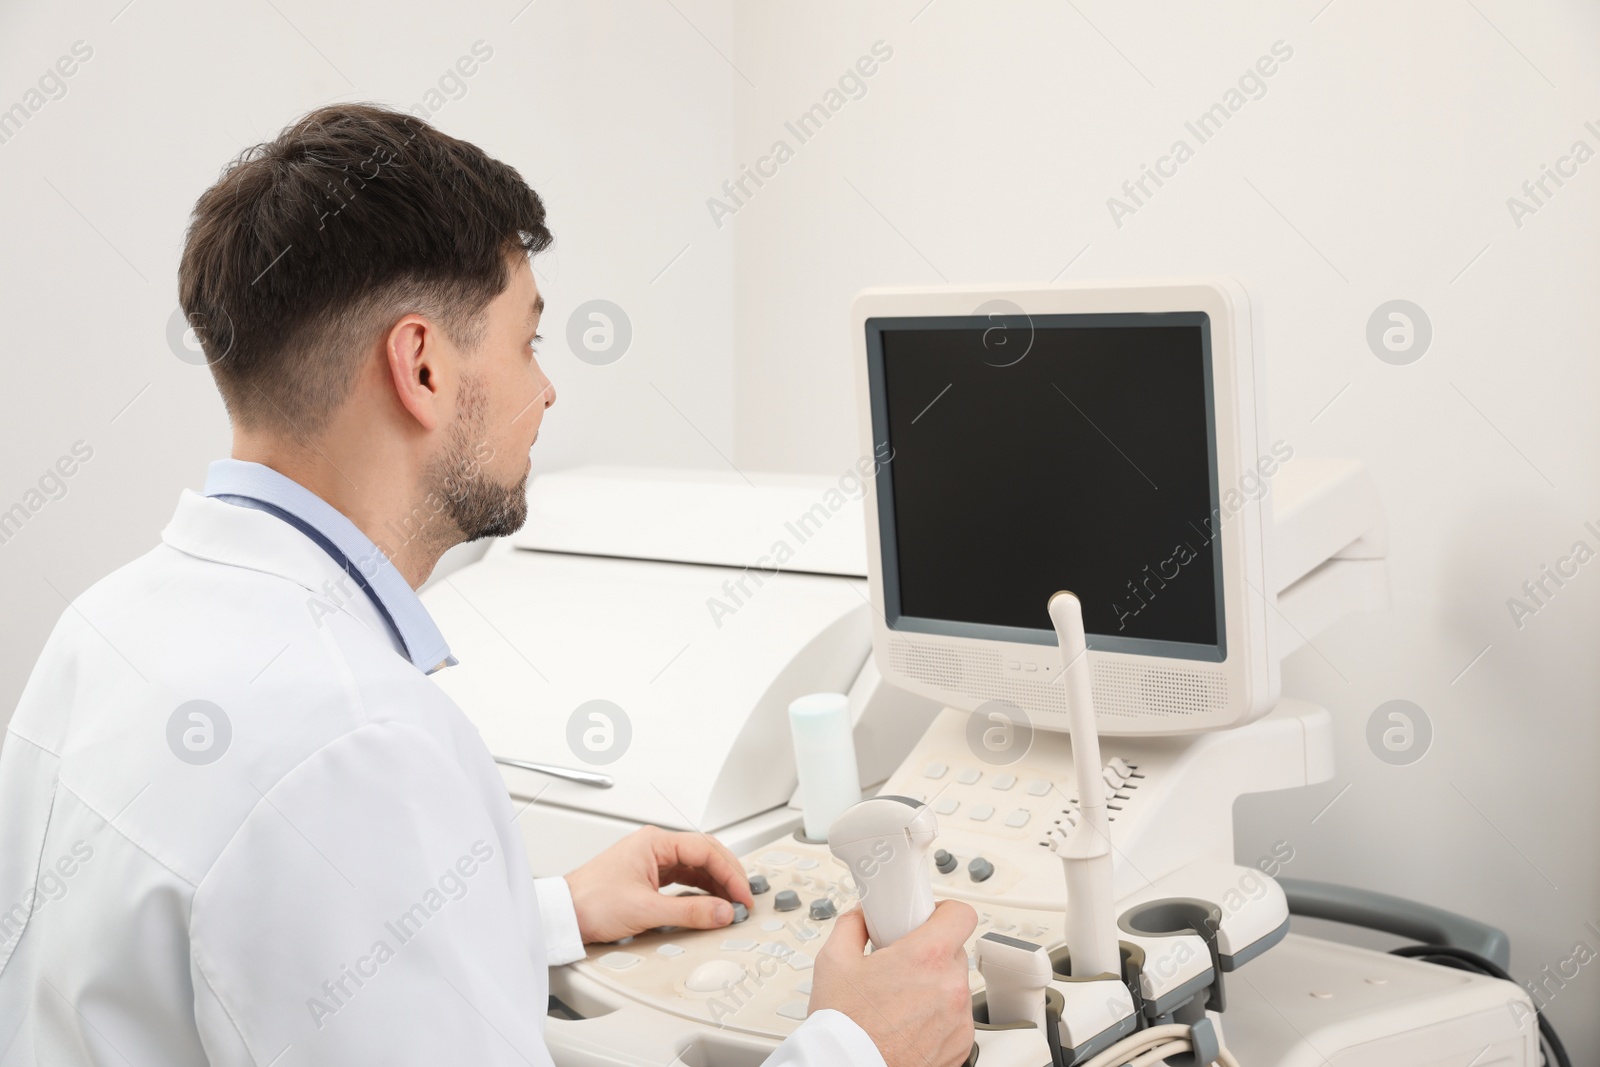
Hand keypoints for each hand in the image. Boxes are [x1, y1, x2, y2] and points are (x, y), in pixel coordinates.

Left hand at [564, 826, 754, 943]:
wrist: (563, 914)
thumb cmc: (591, 902)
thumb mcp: (646, 909)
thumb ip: (689, 911)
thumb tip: (722, 911)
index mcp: (654, 842)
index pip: (706, 850)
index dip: (730, 873)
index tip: (742, 895)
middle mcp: (655, 847)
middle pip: (704, 854)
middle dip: (727, 875)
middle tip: (743, 898)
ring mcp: (652, 861)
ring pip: (696, 866)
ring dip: (716, 883)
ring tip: (731, 903)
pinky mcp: (648, 877)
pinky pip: (684, 878)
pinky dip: (701, 890)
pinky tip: (710, 903)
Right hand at [808, 900, 977, 1066]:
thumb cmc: (844, 1024)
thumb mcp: (833, 961)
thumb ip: (852, 926)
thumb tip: (861, 918)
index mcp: (926, 958)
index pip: (961, 914)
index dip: (943, 912)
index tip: (928, 918)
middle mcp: (950, 987)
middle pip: (954, 951)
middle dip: (929, 954)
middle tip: (900, 966)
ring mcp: (959, 1019)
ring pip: (955, 986)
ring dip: (934, 987)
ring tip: (899, 1000)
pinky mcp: (960, 1045)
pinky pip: (956, 1018)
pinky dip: (938, 1018)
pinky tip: (908, 1023)